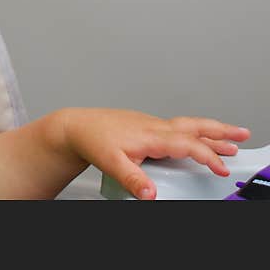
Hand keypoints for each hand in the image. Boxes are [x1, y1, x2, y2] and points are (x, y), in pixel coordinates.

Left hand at [59, 108, 250, 199]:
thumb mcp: (112, 163)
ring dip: (211, 129)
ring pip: (187, 125)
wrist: (76, 126)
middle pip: (194, 126)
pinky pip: (178, 127)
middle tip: (243, 134)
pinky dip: (194, 131)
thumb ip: (133, 180)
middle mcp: (155, 127)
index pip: (187, 145)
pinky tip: (196, 137)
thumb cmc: (93, 139)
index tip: (221, 168)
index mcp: (151, 135)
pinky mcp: (147, 125)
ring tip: (230, 135)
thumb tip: (150, 195)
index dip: (207, 156)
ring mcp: (151, 124)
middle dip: (220, 131)